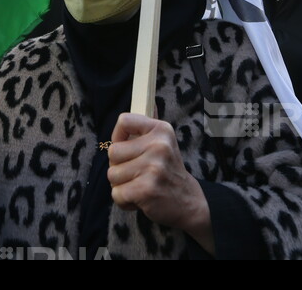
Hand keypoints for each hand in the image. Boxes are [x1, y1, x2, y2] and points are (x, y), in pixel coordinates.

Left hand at [107, 113, 213, 254]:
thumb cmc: (169, 171)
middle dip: (118, 166)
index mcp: (161, 130)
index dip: (118, 136)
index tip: (125, 146)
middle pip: (112, 152)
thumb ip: (149, 126)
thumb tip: (148, 99)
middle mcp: (159, 145)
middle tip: (136, 173)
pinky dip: (124, 200)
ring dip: (121, 185)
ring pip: (112, 175)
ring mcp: (153, 168)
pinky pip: (116, 193)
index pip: (123, 120)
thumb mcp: (164, 143)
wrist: (189, 202)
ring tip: (139, 185)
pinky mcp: (146, 189)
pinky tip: (139, 198)